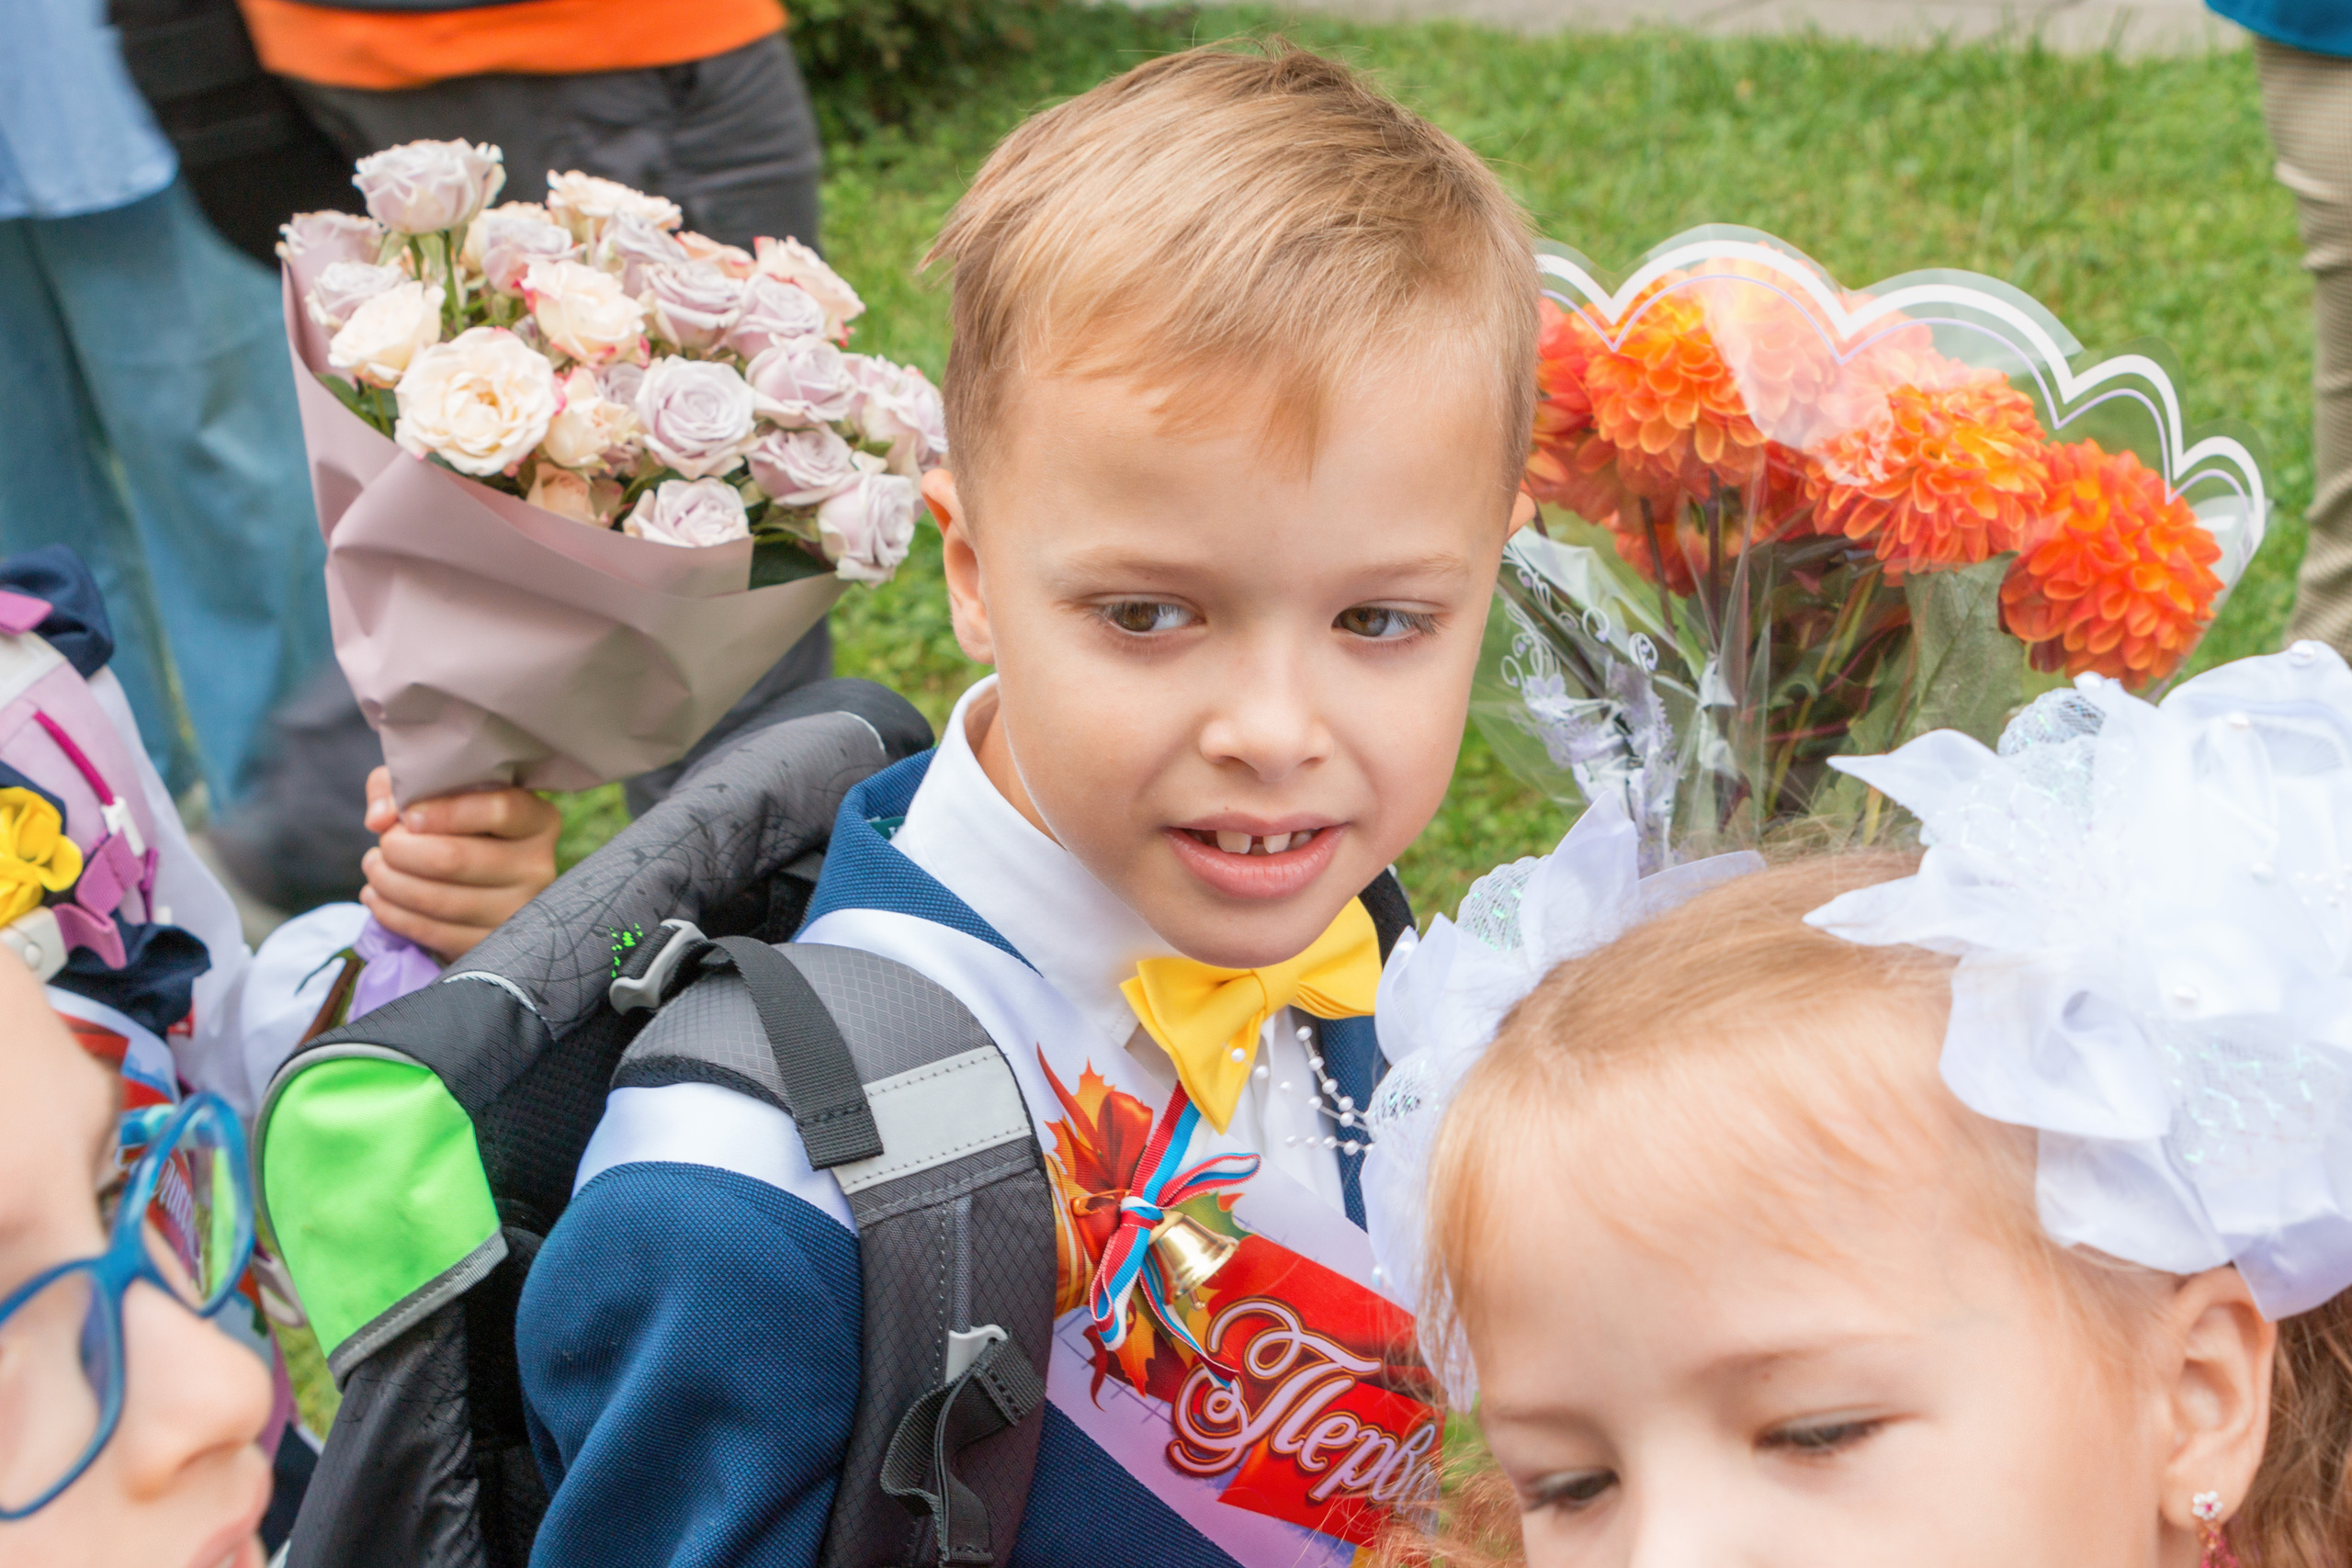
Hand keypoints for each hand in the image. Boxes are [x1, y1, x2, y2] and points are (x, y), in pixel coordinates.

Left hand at [359, 767, 560, 962]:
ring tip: (374, 867)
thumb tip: (378, 818)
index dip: (446, 812)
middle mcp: (537, 867)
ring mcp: (519, 911)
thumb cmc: (460, 828)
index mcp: (537, 821)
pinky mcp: (492, 944)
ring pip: (439, 899)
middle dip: (401, 850)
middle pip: (456, 858)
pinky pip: (432, 932)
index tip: (408, 816)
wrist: (481, 885)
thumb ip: (402, 788)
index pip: (500, 810)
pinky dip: (392, 914)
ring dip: (389, 883)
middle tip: (383, 844)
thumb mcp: (440, 794)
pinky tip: (376, 897)